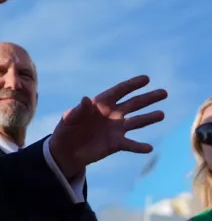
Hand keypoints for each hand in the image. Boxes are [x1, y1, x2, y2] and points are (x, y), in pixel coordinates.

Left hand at [49, 75, 166, 178]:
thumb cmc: (66, 130)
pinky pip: (131, 145)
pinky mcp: (116, 144)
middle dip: (148, 98)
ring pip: (136, 121)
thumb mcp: (69, 119)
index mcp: (101, 104)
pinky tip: (149, 147)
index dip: (132, 84)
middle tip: (164, 92)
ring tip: (162, 114)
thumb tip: (85, 99)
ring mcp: (116, 129)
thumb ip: (78, 110)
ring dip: (149, 118)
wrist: (67, 150)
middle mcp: (112, 114)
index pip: (119, 91)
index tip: (146, 78)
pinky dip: (139, 146)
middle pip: (133, 104)